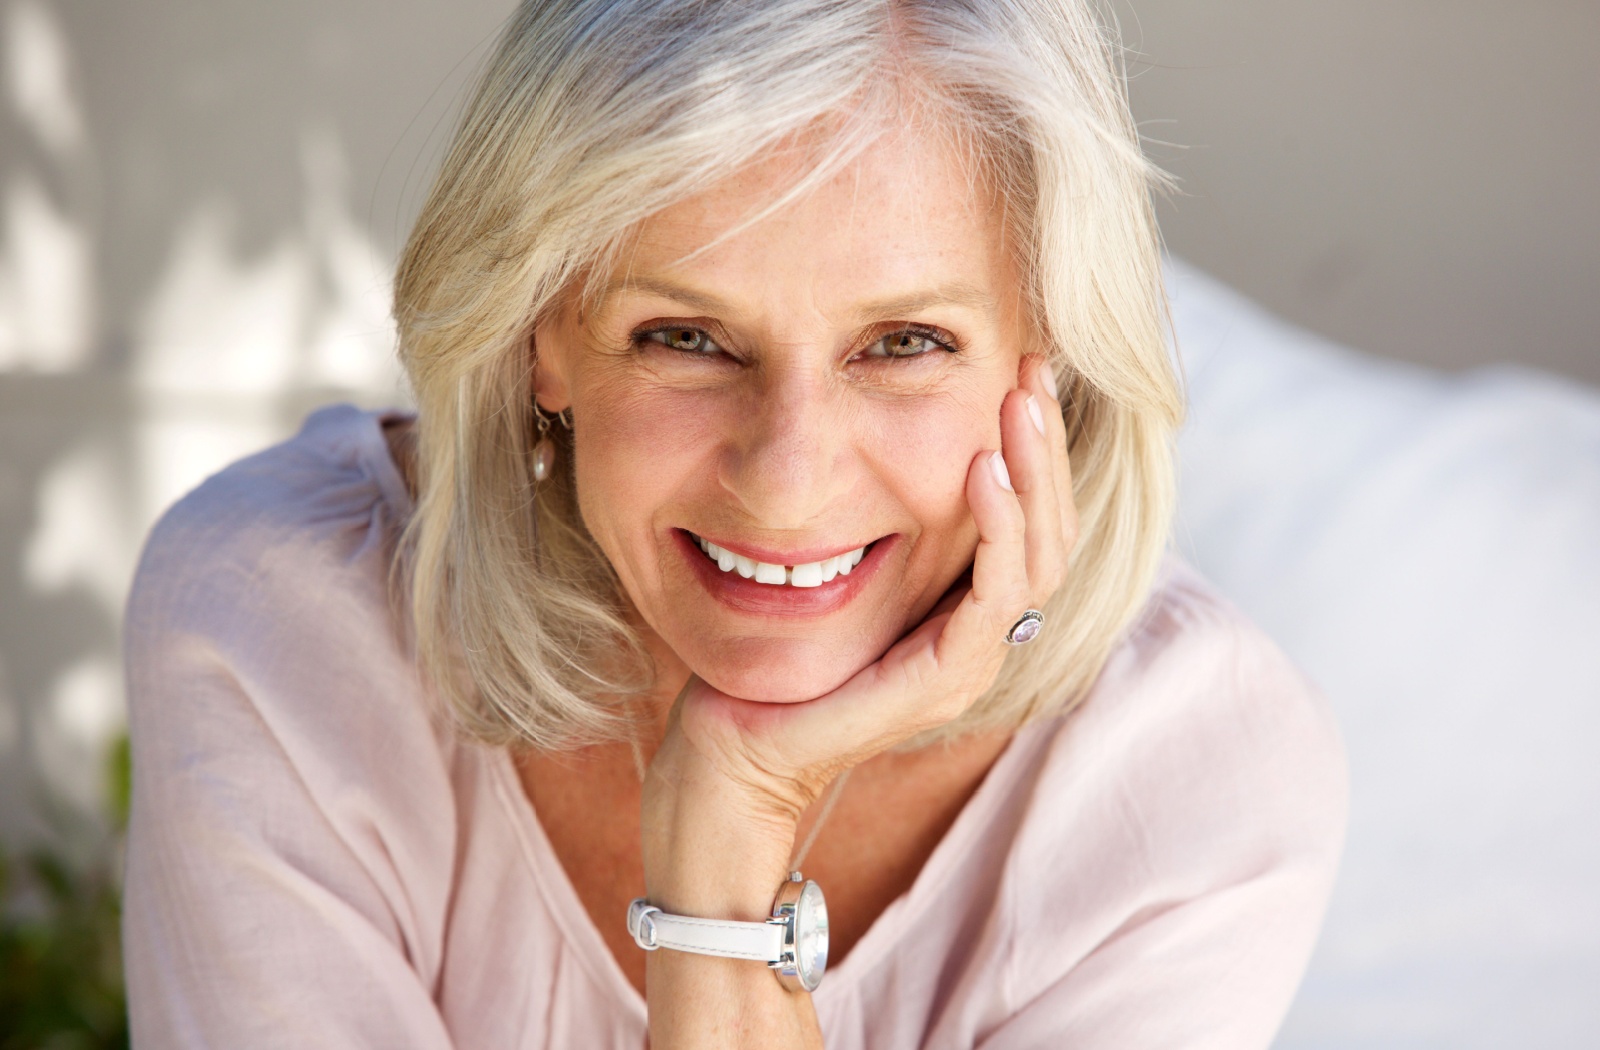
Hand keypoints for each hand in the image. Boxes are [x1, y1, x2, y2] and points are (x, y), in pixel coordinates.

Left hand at [644, 354, 1079, 865]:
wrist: (731, 752)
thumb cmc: (770, 662)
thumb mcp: (830, 572)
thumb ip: (872, 527)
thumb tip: (873, 438)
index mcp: (964, 611)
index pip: (1033, 523)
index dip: (1036, 450)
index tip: (1022, 371)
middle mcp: (982, 637)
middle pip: (1052, 533)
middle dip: (1046, 446)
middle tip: (1033, 369)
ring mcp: (970, 663)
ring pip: (1041, 559)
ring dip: (1035, 475)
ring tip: (1018, 405)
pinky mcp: (943, 681)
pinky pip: (997, 598)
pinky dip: (997, 529)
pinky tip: (981, 472)